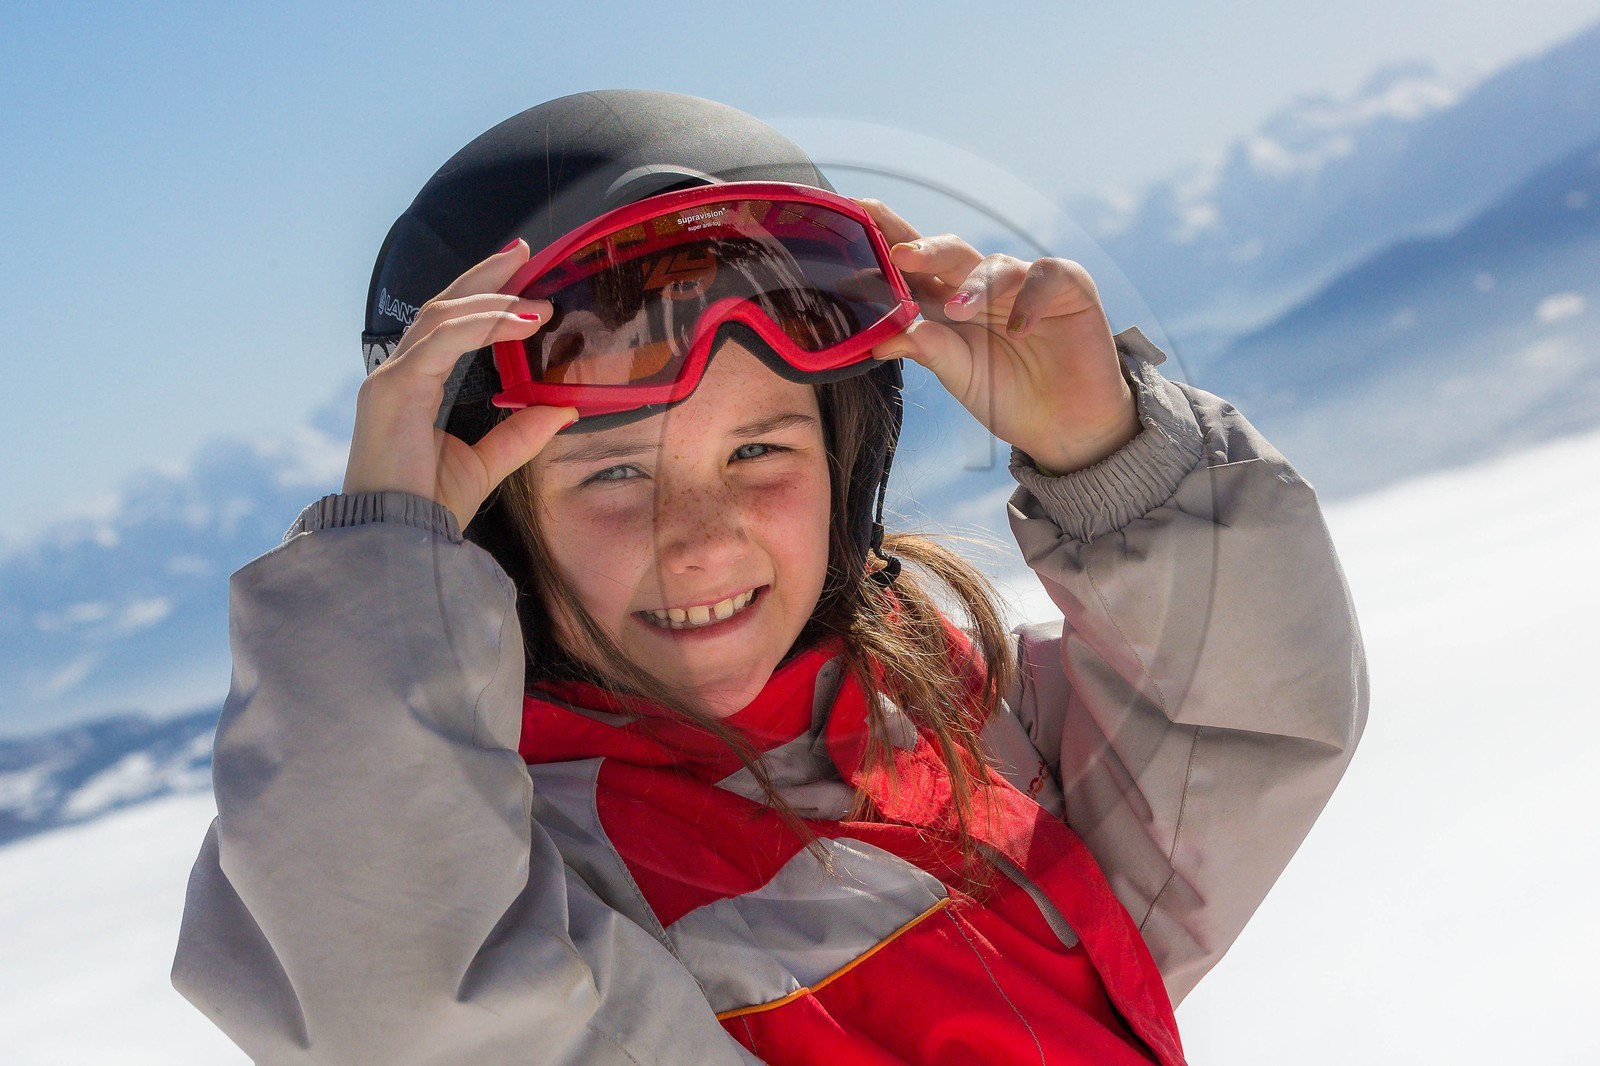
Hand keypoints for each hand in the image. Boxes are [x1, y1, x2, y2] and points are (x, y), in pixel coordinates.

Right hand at [343, 240, 573, 528]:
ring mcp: (390, 378)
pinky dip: (481, 326)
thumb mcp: (488, 463)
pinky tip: (520, 321)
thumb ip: (521, 434)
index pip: (450, 325)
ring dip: (492, 300)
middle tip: (526, 253)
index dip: (483, 295)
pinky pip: (441, 342)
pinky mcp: (392, 389)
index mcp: (416, 386)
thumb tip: (562, 409)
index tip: (522, 275)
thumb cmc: (429, 507)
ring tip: (537, 299)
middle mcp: (398, 374)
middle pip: (443, 306)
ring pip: (442, 317)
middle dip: (485, 276)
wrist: (399, 540)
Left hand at [858, 200, 1139, 474]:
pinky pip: (1045, 275)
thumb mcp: (961, 376)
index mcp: (949, 302)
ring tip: (958, 312)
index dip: (889, 237)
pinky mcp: (1067, 288)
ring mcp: (1024, 284)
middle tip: (900, 255)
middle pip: (950, 253)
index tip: (858, 216)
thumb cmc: (1009, 396)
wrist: (1066, 426)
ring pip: (994, 264)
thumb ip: (929, 351)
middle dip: (924, 249)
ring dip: (974, 287)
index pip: (916, 266)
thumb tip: (882, 339)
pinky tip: (1019, 328)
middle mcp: (983, 286)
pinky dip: (1030, 298)